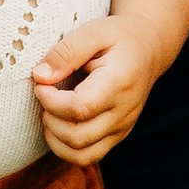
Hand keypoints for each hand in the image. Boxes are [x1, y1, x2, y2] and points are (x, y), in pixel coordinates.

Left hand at [32, 15, 169, 165]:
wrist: (148, 49)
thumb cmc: (118, 37)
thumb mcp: (93, 32)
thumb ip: (66, 52)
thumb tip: (40, 77)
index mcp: (119, 83)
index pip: (80, 108)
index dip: (51, 100)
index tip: (41, 82)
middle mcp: (124, 112)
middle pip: (78, 136)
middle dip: (50, 119)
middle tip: (44, 95)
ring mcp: (122, 128)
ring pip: (82, 154)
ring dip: (55, 138)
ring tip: (50, 111)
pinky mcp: (117, 136)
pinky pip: (88, 156)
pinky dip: (66, 147)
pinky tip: (58, 124)